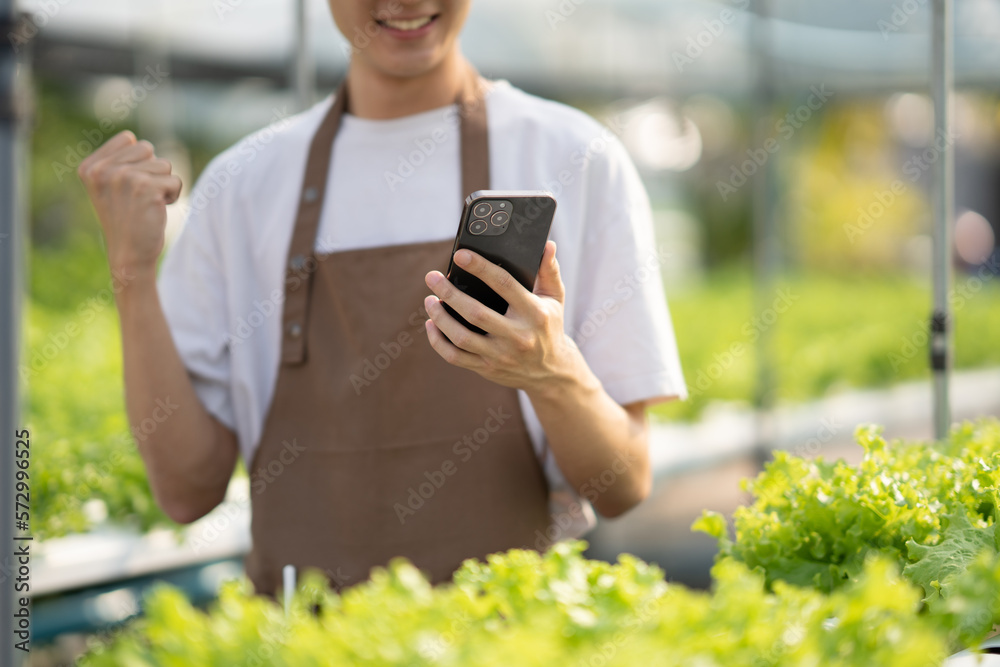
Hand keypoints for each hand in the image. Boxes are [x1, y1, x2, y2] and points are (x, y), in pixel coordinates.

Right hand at [78, 131, 182, 279]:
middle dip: (152, 172)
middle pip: (148, 149)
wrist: (129, 254)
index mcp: (90, 167)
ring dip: (163, 185)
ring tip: (147, 204)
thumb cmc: (126, 219)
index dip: (139, 161)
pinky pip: (176, 181)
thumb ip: (117, 161)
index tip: (129, 186)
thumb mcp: (109, 187)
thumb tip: (135, 140)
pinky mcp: (146, 188)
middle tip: (140, 197)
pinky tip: (158, 210)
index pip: (129, 139)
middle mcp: (103, 170)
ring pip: (164, 164)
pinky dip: (174, 196)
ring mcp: (123, 177)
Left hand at [423, 240, 584, 394]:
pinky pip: (455, 357)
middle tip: (432, 277)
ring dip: (440, 317)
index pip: (504, 284)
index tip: (460, 255)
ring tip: (429, 299)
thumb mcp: (555, 299)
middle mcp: (518, 336)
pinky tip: (431, 324)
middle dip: (449, 293)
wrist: (551, 372)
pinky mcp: (487, 368)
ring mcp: (501, 355)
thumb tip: (547, 245)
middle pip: (475, 313)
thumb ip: (549, 271)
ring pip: (461, 337)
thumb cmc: (548, 327)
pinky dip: (438, 341)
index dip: (480, 268)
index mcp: (534, 313)